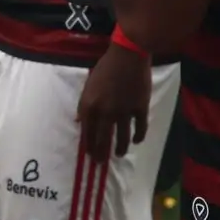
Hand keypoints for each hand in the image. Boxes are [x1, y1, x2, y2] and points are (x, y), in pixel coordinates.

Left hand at [77, 41, 151, 162]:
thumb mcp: (89, 85)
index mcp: (89, 105)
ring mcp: (123, 111)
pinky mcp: (140, 108)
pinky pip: (140, 127)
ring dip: (121, 148)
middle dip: (101, 153)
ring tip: (119, 155)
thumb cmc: (105, 67)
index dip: (88, 144)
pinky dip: (139, 136)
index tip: (89, 154)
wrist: (127, 57)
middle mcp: (105, 111)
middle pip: (102, 138)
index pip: (87, 131)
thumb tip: (79, 121)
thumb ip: (85, 105)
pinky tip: (137, 141)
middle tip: (101, 162)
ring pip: (122, 137)